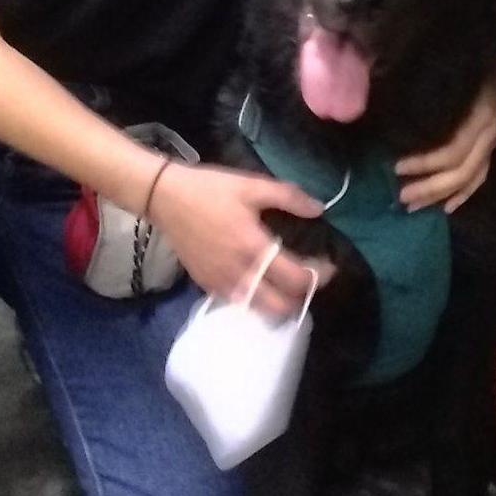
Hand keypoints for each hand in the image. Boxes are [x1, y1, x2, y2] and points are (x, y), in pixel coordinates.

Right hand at [147, 162, 328, 319]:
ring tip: (288, 284)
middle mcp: (239, 273)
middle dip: (301, 298)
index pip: (295, 279)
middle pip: (280, 307)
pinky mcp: (207, 286)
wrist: (166, 198)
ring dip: (279, 303)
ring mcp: (221, 284)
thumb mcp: (252, 185)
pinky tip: (262, 282)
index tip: (329, 266)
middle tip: (310, 279)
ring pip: (259, 311)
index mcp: (253, 247)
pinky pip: (239, 303)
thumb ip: (289, 197)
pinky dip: (257, 300)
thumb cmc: (211, 189)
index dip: (319, 277)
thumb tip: (319, 209)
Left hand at [395, 70, 495, 212]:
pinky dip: (464, 194)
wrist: (491, 49)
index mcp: (479, 112)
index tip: (395, 166)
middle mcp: (491, 130)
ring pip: (470, 178)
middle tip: (402, 196)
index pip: (453, 150)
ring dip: (442, 195)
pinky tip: (446, 207)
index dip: (425, 163)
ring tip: (413, 206)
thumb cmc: (460, 59)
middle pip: (462, 171)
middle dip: (430, 187)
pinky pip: (481, 177)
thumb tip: (382, 103)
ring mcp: (495, 140)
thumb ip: (419, 88)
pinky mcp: (494, 146)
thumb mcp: (444, 69)